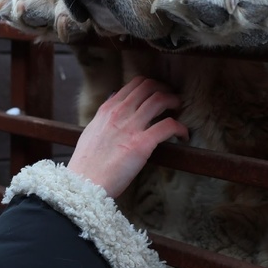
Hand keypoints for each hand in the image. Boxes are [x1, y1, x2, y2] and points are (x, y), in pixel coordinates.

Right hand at [67, 77, 188, 197]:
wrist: (84, 183)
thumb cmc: (87, 163)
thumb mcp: (92, 131)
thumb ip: (104, 116)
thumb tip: (114, 99)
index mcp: (107, 109)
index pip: (134, 84)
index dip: (152, 86)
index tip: (159, 93)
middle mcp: (119, 113)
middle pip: (149, 86)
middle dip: (165, 90)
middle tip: (172, 100)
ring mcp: (131, 127)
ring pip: (160, 100)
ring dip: (174, 102)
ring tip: (178, 111)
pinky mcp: (142, 144)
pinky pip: (168, 126)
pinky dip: (180, 128)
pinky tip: (183, 136)